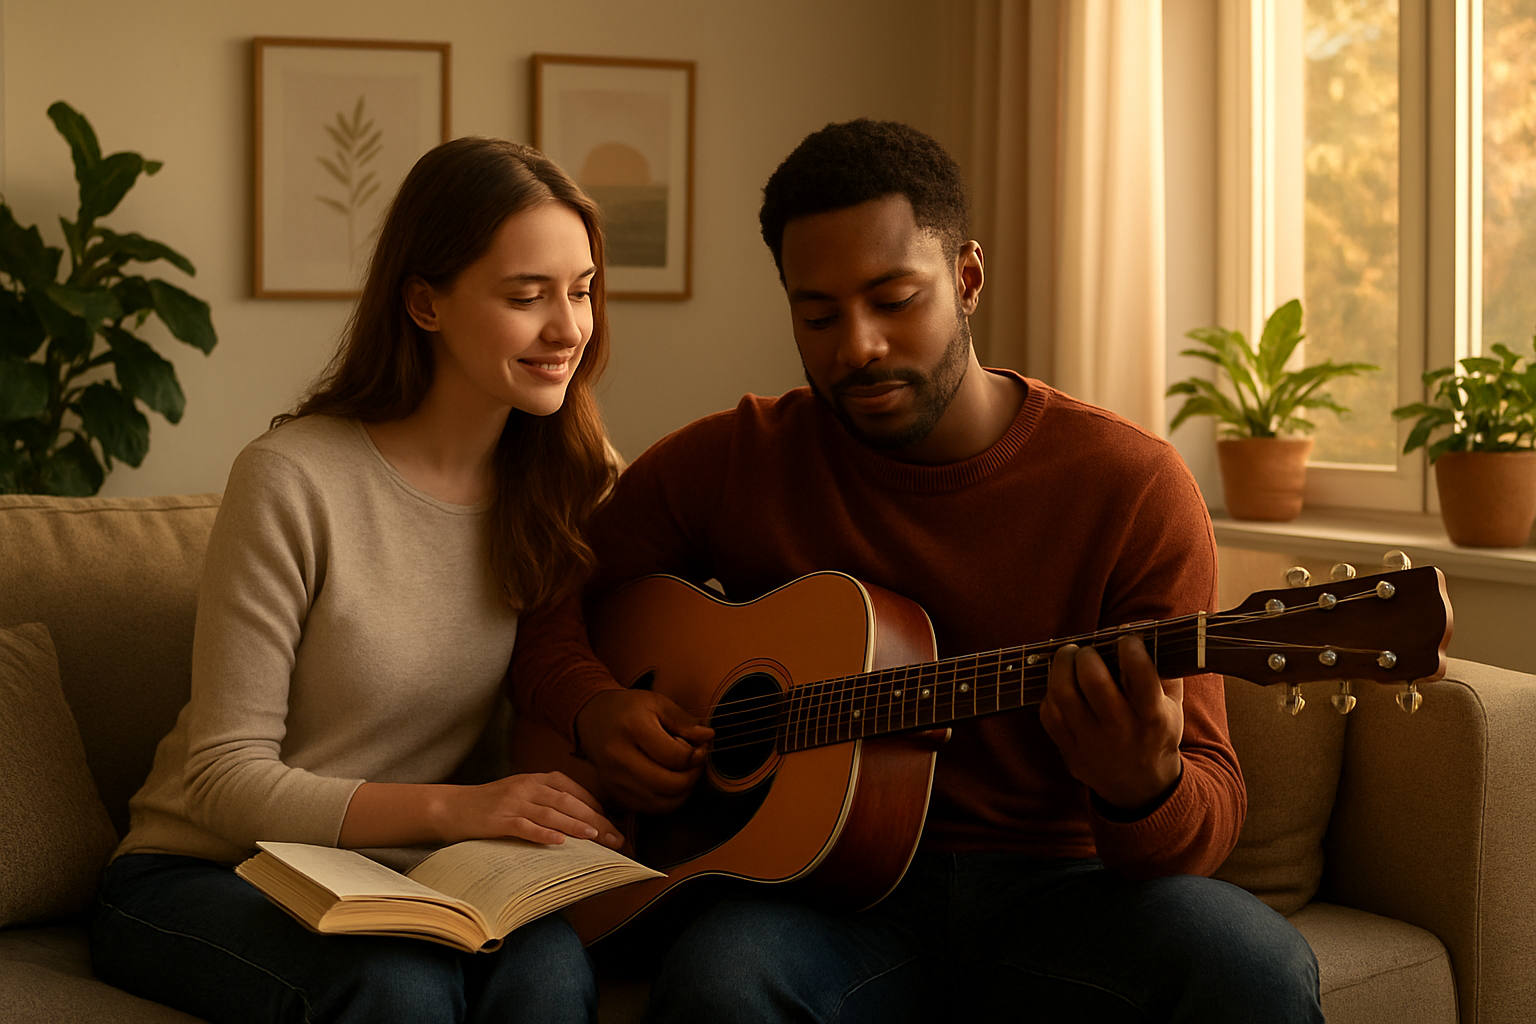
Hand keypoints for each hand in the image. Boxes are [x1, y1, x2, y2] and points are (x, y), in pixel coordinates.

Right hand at [440, 771, 623, 848]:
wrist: (451, 807)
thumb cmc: (490, 805)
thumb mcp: (521, 794)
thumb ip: (547, 800)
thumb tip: (581, 818)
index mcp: (535, 778)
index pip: (572, 789)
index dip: (594, 805)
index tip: (612, 822)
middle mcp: (526, 786)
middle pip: (566, 801)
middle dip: (594, 819)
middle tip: (613, 837)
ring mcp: (512, 802)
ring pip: (550, 813)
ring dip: (575, 824)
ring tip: (595, 836)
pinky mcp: (497, 820)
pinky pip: (523, 826)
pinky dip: (542, 833)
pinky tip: (558, 842)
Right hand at [576, 688, 712, 813]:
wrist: (592, 717)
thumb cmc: (628, 709)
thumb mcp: (657, 703)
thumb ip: (684, 721)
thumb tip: (708, 737)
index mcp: (633, 728)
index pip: (676, 757)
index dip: (697, 755)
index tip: (701, 748)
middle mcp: (620, 757)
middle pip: (669, 784)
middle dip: (692, 776)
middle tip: (696, 763)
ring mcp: (614, 778)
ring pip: (661, 802)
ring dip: (682, 792)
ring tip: (684, 773)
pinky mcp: (613, 792)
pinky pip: (647, 809)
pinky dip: (666, 802)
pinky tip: (670, 785)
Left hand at [1038, 633, 1183, 811]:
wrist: (1140, 786)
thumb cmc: (1156, 733)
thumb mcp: (1172, 707)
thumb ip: (1164, 670)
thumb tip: (1144, 629)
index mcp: (1153, 717)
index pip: (1141, 676)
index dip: (1131, 648)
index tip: (1125, 638)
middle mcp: (1121, 730)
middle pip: (1094, 682)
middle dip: (1087, 655)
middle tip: (1087, 650)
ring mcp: (1091, 741)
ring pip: (1064, 695)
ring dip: (1061, 667)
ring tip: (1068, 655)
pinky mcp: (1069, 750)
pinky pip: (1049, 714)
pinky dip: (1051, 693)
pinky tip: (1060, 685)